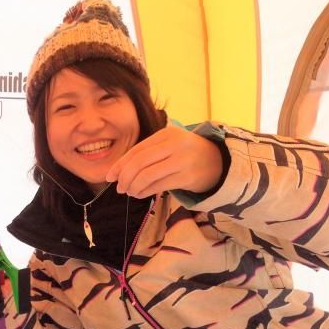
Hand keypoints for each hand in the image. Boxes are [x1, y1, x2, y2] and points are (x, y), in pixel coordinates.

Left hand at [105, 126, 222, 197]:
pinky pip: (158, 186)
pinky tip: (140, 194)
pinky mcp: (187, 177)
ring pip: (147, 176)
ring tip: (131, 192)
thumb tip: (117, 172)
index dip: (120, 165)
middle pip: (139, 163)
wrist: (218, 161)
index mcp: (166, 134)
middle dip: (125, 178)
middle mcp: (174, 145)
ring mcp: (182, 160)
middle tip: (120, 188)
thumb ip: (146, 155)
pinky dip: (145, 192)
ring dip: (134, 187)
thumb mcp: (168, 146)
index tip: (110, 177)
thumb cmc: (185, 154)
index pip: (136, 151)